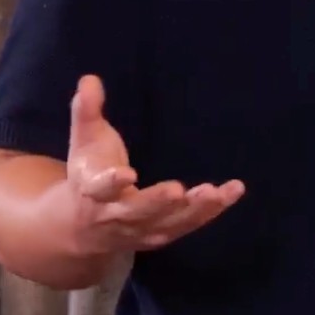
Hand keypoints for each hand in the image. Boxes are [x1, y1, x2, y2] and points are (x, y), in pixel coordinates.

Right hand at [66, 75, 243, 255]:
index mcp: (92, 191)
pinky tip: (233, 192)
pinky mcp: (162, 234)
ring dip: (193, 210)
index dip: (112, 183)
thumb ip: (86, 111)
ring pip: (168, 222)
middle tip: (178, 191)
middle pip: (137, 212)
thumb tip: (89, 79)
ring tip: (215, 193)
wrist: (82, 226)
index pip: (100, 188)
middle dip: (157, 202)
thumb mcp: (83, 141)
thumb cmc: (88, 172)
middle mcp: (116, 215)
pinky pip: (189, 224)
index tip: (127, 174)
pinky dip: (211, 211)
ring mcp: (141, 229)